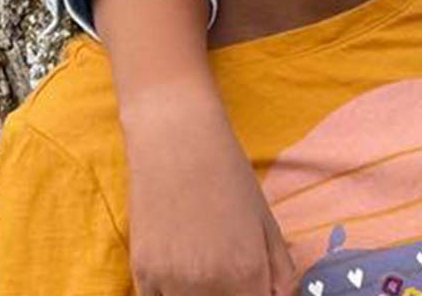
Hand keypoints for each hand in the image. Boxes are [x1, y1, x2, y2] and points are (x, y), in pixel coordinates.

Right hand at [122, 90, 295, 295]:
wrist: (176, 140)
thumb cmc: (229, 175)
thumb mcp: (268, 223)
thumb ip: (281, 272)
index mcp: (247, 273)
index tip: (256, 288)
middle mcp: (207, 285)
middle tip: (235, 279)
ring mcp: (169, 282)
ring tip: (208, 273)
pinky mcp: (140, 274)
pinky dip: (172, 295)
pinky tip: (182, 275)